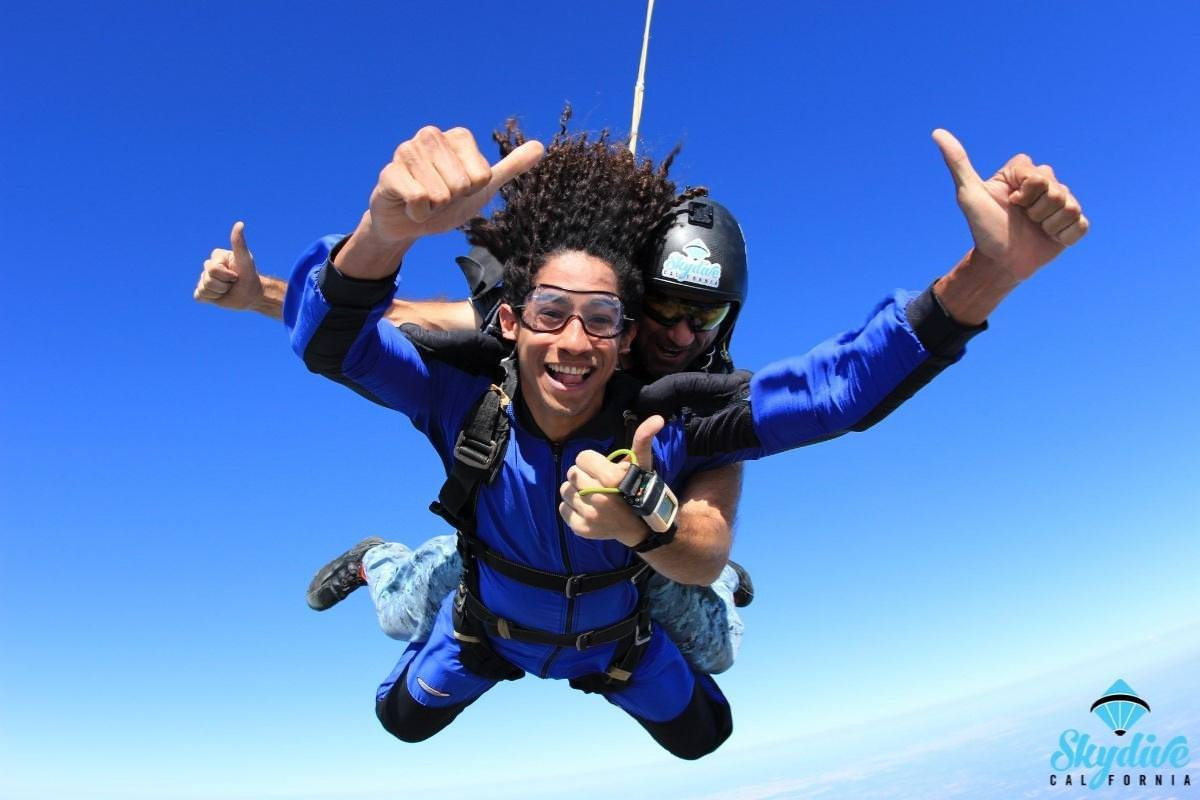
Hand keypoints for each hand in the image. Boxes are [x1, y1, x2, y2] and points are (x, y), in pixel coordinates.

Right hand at [193, 221, 262, 309]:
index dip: (227, 275)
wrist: (252, 294)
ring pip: (204, 289)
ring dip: (220, 293)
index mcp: (216, 257)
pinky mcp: (202, 292)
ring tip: (228, 289)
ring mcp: (204, 279)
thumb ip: (239, 243)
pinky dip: (211, 299)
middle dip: (224, 285)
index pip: (213, 269)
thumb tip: (240, 223)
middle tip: (233, 283)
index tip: (236, 274)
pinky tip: (220, 296)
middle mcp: (208, 266)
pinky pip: (199, 296)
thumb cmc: (249, 275)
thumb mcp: (245, 259)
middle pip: (207, 280)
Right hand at [366, 126, 543, 245]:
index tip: (459, 190)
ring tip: (424, 201)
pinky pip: (418, 199)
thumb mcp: (483, 187)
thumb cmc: (446, 202)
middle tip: (439, 197)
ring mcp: (407, 151)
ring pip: (439, 193)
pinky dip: (418, 214)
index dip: (472, 191)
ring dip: (434, 208)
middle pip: (462, 183)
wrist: (409, 223)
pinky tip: (410, 207)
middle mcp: (431, 136)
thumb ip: (510, 167)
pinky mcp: (389, 173)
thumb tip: (540, 147)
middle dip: (452, 200)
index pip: (482, 176)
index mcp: (458, 137)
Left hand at [559, 415, 665, 546]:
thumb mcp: (642, 464)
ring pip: (565, 490)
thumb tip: (658, 418)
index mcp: (612, 477)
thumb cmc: (640, 489)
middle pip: (572, 473)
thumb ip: (643, 439)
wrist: (643, 527)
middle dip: (584, 475)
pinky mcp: (581, 528)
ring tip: (591, 495)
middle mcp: (599, 497)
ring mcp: (589, 515)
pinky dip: (572, 508)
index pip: (582, 457)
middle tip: (598, 483)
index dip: (592, 462)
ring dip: (576, 491)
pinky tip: (587, 509)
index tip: (602, 469)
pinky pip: (563, 509)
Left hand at [933, 129, 1088, 285]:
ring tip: (1034, 229)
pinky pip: (1080, 226)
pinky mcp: (1074, 223)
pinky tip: (1048, 238)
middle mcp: (1046, 183)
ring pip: (1070, 208)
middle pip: (1057, 190)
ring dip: (1049, 224)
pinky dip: (1063, 236)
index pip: (1039, 175)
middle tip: (1022, 218)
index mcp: (1025, 172)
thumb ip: (958, 162)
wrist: (999, 262)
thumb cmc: (983, 228)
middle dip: (1037, 210)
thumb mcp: (968, 195)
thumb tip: (937, 132)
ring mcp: (1062, 203)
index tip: (1009, 202)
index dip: (1025, 193)